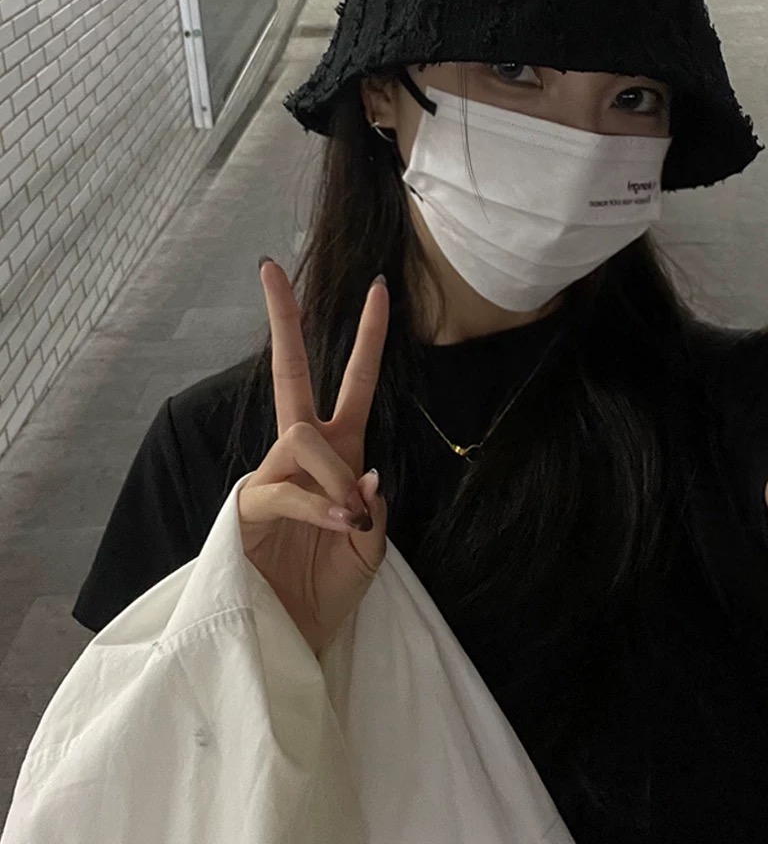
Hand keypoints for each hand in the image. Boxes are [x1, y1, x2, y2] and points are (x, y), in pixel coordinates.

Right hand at [237, 259, 389, 654]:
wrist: (294, 640)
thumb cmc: (331, 591)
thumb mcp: (372, 552)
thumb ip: (375, 511)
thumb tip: (367, 473)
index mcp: (340, 452)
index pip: (354, 382)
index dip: (369, 337)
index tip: (379, 289)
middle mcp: (302, 454)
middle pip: (289, 372)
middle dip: (283, 320)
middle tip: (268, 268)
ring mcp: (272, 476)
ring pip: (303, 436)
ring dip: (332, 475)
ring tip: (348, 524)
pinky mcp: (247, 507)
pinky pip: (283, 488)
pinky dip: (316, 505)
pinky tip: (338, 525)